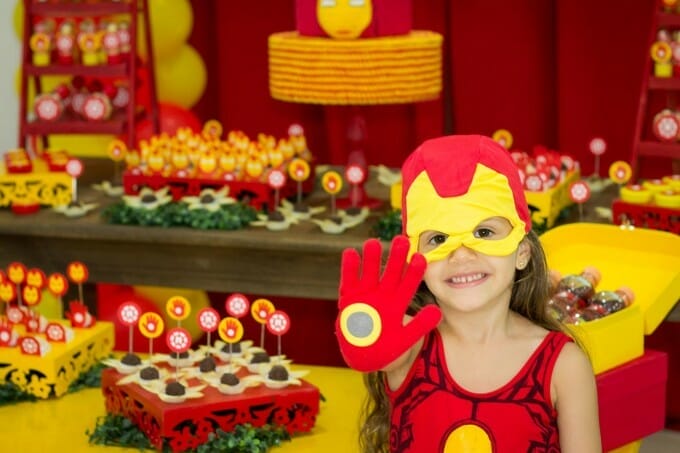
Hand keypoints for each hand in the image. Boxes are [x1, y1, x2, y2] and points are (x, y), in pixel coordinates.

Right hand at [335, 235, 441, 371]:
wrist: (365, 356)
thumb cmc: (388, 348)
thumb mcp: (405, 339)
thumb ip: (420, 325)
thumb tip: (438, 312)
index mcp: (398, 302)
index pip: (408, 284)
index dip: (414, 272)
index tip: (421, 257)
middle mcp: (383, 294)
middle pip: (390, 273)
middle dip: (395, 257)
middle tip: (401, 240)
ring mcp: (366, 295)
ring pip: (369, 273)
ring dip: (371, 259)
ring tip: (372, 242)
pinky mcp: (349, 299)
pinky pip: (349, 281)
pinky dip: (349, 268)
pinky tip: (350, 253)